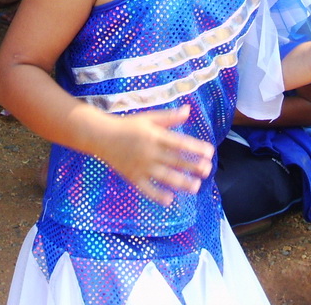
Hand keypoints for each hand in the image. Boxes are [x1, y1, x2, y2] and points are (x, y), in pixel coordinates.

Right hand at [97, 105, 214, 206]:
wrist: (101, 136)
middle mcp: (150, 152)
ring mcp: (141, 166)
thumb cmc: (127, 125)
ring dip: (181, 182)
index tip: (209, 152)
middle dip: (193, 166)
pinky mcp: (133, 177)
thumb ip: (169, 117)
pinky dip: (157, 195)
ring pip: (164, 176)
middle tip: (207, 170)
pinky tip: (170, 200)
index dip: (195, 148)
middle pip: (175, 160)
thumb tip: (188, 111)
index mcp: (155, 136)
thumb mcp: (148, 118)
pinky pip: (146, 189)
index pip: (179, 143)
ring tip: (196, 186)